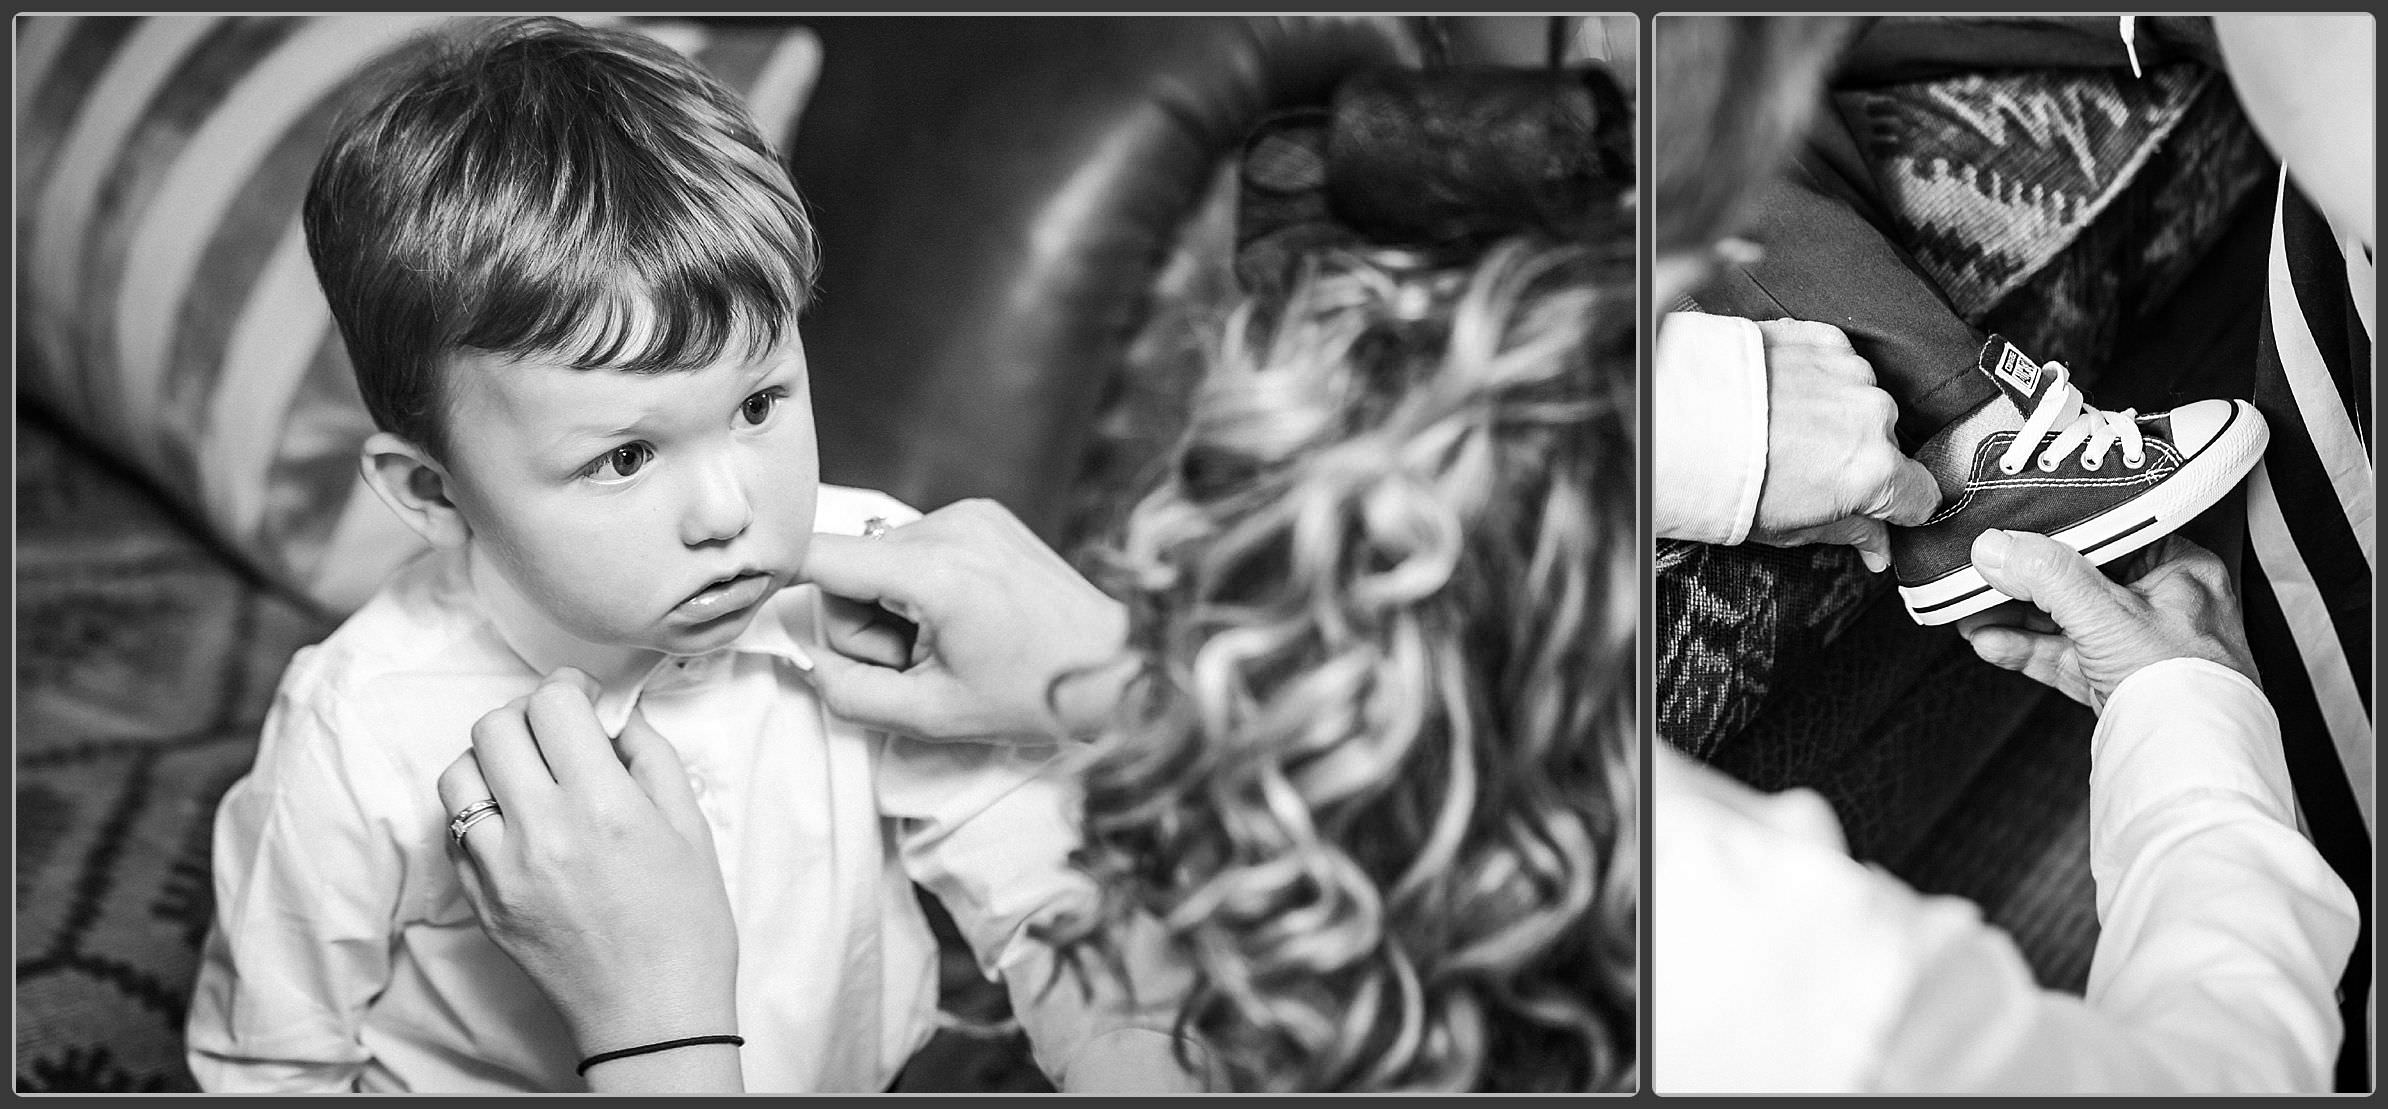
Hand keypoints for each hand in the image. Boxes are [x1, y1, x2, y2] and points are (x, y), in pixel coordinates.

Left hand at [437, 670, 741, 1087]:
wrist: (653, 1018)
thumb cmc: (687, 928)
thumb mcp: (691, 829)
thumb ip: (651, 758)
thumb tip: (617, 714)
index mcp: (603, 806)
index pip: (552, 705)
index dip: (568, 689)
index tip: (584, 700)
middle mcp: (542, 831)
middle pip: (494, 726)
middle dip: (528, 716)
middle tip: (557, 734)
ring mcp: (501, 870)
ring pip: (458, 774)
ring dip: (493, 761)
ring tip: (529, 778)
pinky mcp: (480, 901)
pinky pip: (456, 831)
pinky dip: (480, 812)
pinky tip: (518, 825)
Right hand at [801, 498, 1135, 741]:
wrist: (1118, 668)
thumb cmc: (1034, 697)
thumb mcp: (930, 715)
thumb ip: (849, 692)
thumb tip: (807, 661)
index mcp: (935, 571)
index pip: (820, 554)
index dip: (778, 579)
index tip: (753, 598)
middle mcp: (951, 525)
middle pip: (848, 567)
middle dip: (864, 623)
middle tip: (915, 663)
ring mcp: (972, 513)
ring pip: (880, 558)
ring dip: (894, 606)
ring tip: (947, 644)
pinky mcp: (985, 514)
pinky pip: (916, 547)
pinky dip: (921, 586)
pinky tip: (963, 619)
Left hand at [1748, 319, 1940, 569]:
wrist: (1681, 421)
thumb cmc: (1731, 479)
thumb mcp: (1792, 527)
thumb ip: (1850, 532)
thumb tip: (1879, 550)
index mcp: (1874, 470)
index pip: (1922, 496)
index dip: (1900, 507)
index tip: (1879, 509)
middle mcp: (1873, 416)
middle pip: (1888, 444)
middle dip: (1859, 457)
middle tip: (1808, 466)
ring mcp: (1850, 373)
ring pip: (1862, 401)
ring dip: (1838, 414)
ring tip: (1787, 428)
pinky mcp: (1824, 339)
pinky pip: (1838, 363)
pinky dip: (1818, 378)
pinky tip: (1783, 396)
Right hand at [1955, 531, 2257, 710]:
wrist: (2189, 766)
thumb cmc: (2182, 686)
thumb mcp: (2108, 615)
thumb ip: (2048, 576)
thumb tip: (1997, 546)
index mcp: (2180, 570)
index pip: (2108, 536)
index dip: (2055, 534)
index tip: (2008, 535)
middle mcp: (2162, 605)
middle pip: (2078, 580)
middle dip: (2022, 583)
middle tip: (1979, 576)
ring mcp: (2136, 648)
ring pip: (2064, 622)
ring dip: (2014, 618)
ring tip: (1969, 612)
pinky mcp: (2115, 683)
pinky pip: (2063, 657)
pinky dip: (2025, 649)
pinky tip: (1989, 641)